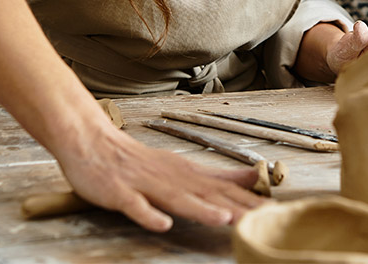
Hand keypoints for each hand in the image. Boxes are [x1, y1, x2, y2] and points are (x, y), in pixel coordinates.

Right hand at [57, 122, 264, 231]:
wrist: (93, 142)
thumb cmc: (139, 161)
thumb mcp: (184, 167)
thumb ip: (219, 174)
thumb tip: (255, 175)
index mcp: (188, 174)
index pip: (224, 189)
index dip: (248, 201)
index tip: (274, 212)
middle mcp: (172, 178)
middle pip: (207, 194)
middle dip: (234, 208)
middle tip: (259, 220)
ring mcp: (146, 185)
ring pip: (176, 198)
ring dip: (200, 208)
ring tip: (222, 218)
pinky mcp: (121, 193)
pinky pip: (135, 206)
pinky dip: (149, 214)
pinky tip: (162, 224)